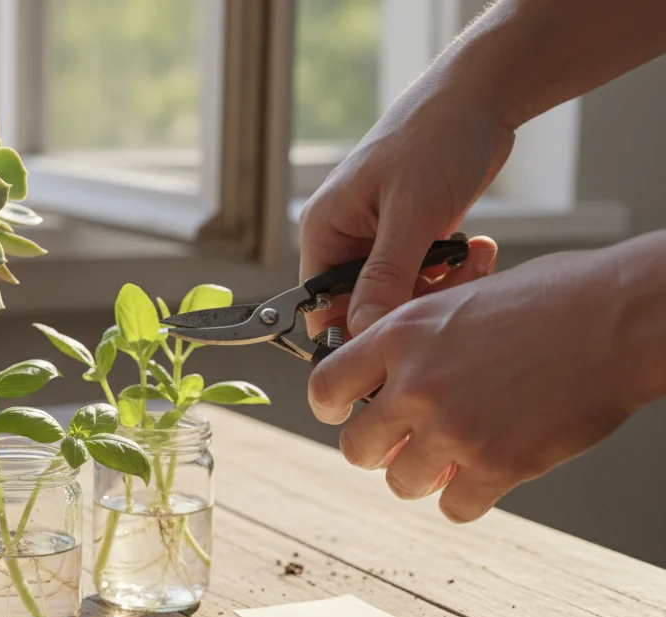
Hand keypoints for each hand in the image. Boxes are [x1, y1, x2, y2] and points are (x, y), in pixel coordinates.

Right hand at [299, 78, 513, 337]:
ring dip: (439, 288)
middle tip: (451, 286)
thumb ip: (386, 278)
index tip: (398, 334)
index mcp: (325, 229)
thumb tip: (363, 332)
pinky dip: (451, 274)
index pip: (320, 305)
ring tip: (474, 258)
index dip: (355, 328)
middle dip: (409, 304)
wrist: (481, 96)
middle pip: (364, 306)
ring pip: (399, 296)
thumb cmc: (437, 138)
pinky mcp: (411, 237)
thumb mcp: (412, 214)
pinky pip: (423, 278)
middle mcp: (345, 237)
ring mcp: (378, 238)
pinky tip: (476, 250)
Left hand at [307, 235, 665, 521]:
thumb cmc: (555, 297)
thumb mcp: (460, 301)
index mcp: (400, 336)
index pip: (325, 386)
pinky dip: (468, 499)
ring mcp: (454, 428)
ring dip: (424, 476)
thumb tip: (392, 373)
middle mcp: (416, 385)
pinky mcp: (497, 464)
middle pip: (356, 447)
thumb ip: (418, 342)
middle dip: (378, 451)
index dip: (330, 408)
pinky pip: (455, 507)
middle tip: (404, 443)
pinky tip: (486, 475)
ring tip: (453, 457)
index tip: (341, 415)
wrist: (620, 316)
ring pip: (402, 483)